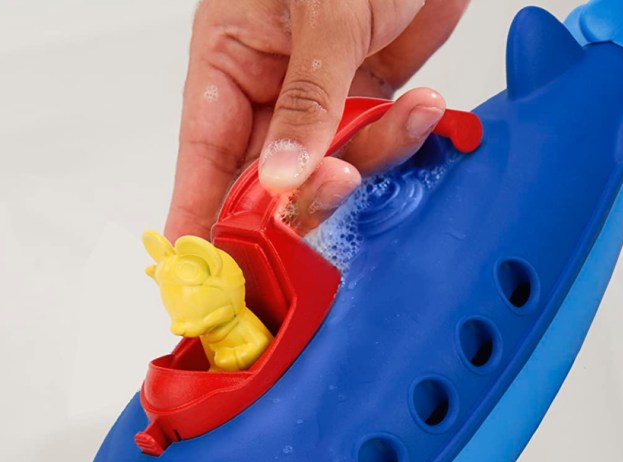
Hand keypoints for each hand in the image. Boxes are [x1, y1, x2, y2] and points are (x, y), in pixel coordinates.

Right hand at [164, 0, 469, 238]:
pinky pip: (377, 144)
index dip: (197, 219)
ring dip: (369, 160)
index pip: (201, 159)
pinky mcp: (367, 99)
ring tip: (403, 119)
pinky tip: (425, 108)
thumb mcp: (324, 10)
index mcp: (226, 62)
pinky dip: (403, 137)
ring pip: (329, 170)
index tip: (200, 273)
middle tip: (336, 191)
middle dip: (301, 198)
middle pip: (267, 180)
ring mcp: (319, 100)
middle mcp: (266, 91)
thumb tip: (284, 178)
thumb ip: (307, 98)